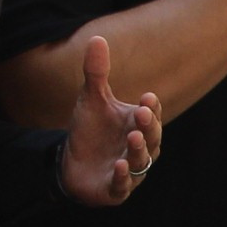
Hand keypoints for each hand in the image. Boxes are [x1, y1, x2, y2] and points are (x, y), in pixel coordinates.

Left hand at [57, 34, 165, 207]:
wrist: (72, 165)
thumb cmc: (90, 131)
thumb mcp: (91, 100)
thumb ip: (97, 72)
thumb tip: (97, 37)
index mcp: (138, 124)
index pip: (151, 113)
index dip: (151, 107)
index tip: (146, 97)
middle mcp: (140, 146)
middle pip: (153, 136)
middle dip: (149, 126)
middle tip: (142, 113)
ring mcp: (131, 168)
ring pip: (143, 160)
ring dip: (139, 149)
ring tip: (132, 137)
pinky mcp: (116, 188)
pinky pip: (124, 184)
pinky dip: (123, 176)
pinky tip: (119, 165)